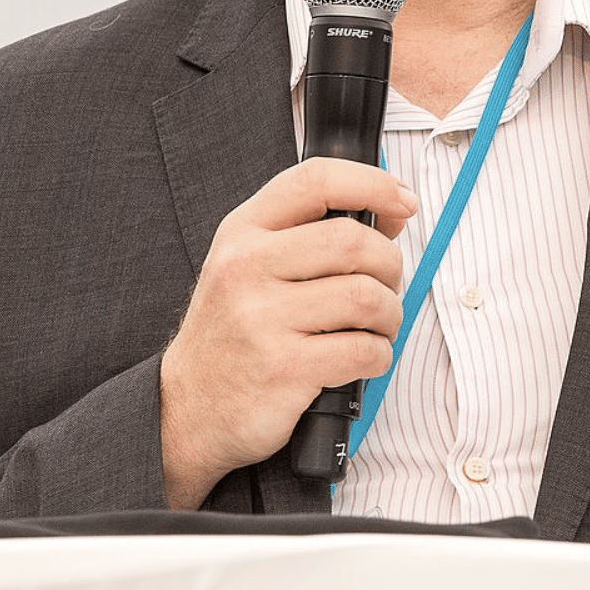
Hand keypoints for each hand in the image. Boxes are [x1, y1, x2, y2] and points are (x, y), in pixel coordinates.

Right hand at [159, 157, 417, 508]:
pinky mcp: (282, 368)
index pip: (316, 180)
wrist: (186, 409)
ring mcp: (261, 318)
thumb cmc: (233, 333)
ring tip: (377, 326)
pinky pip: (362, 350)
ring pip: (366, 296)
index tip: (403, 200)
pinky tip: (363, 357)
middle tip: (386, 285)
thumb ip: (308, 232)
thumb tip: (392, 209)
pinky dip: (379, 355)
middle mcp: (247, 266)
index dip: (373, 182)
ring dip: (389, 314)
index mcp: (243, 231)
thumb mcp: (248, 264)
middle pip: (352, 240)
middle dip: (389, 264)